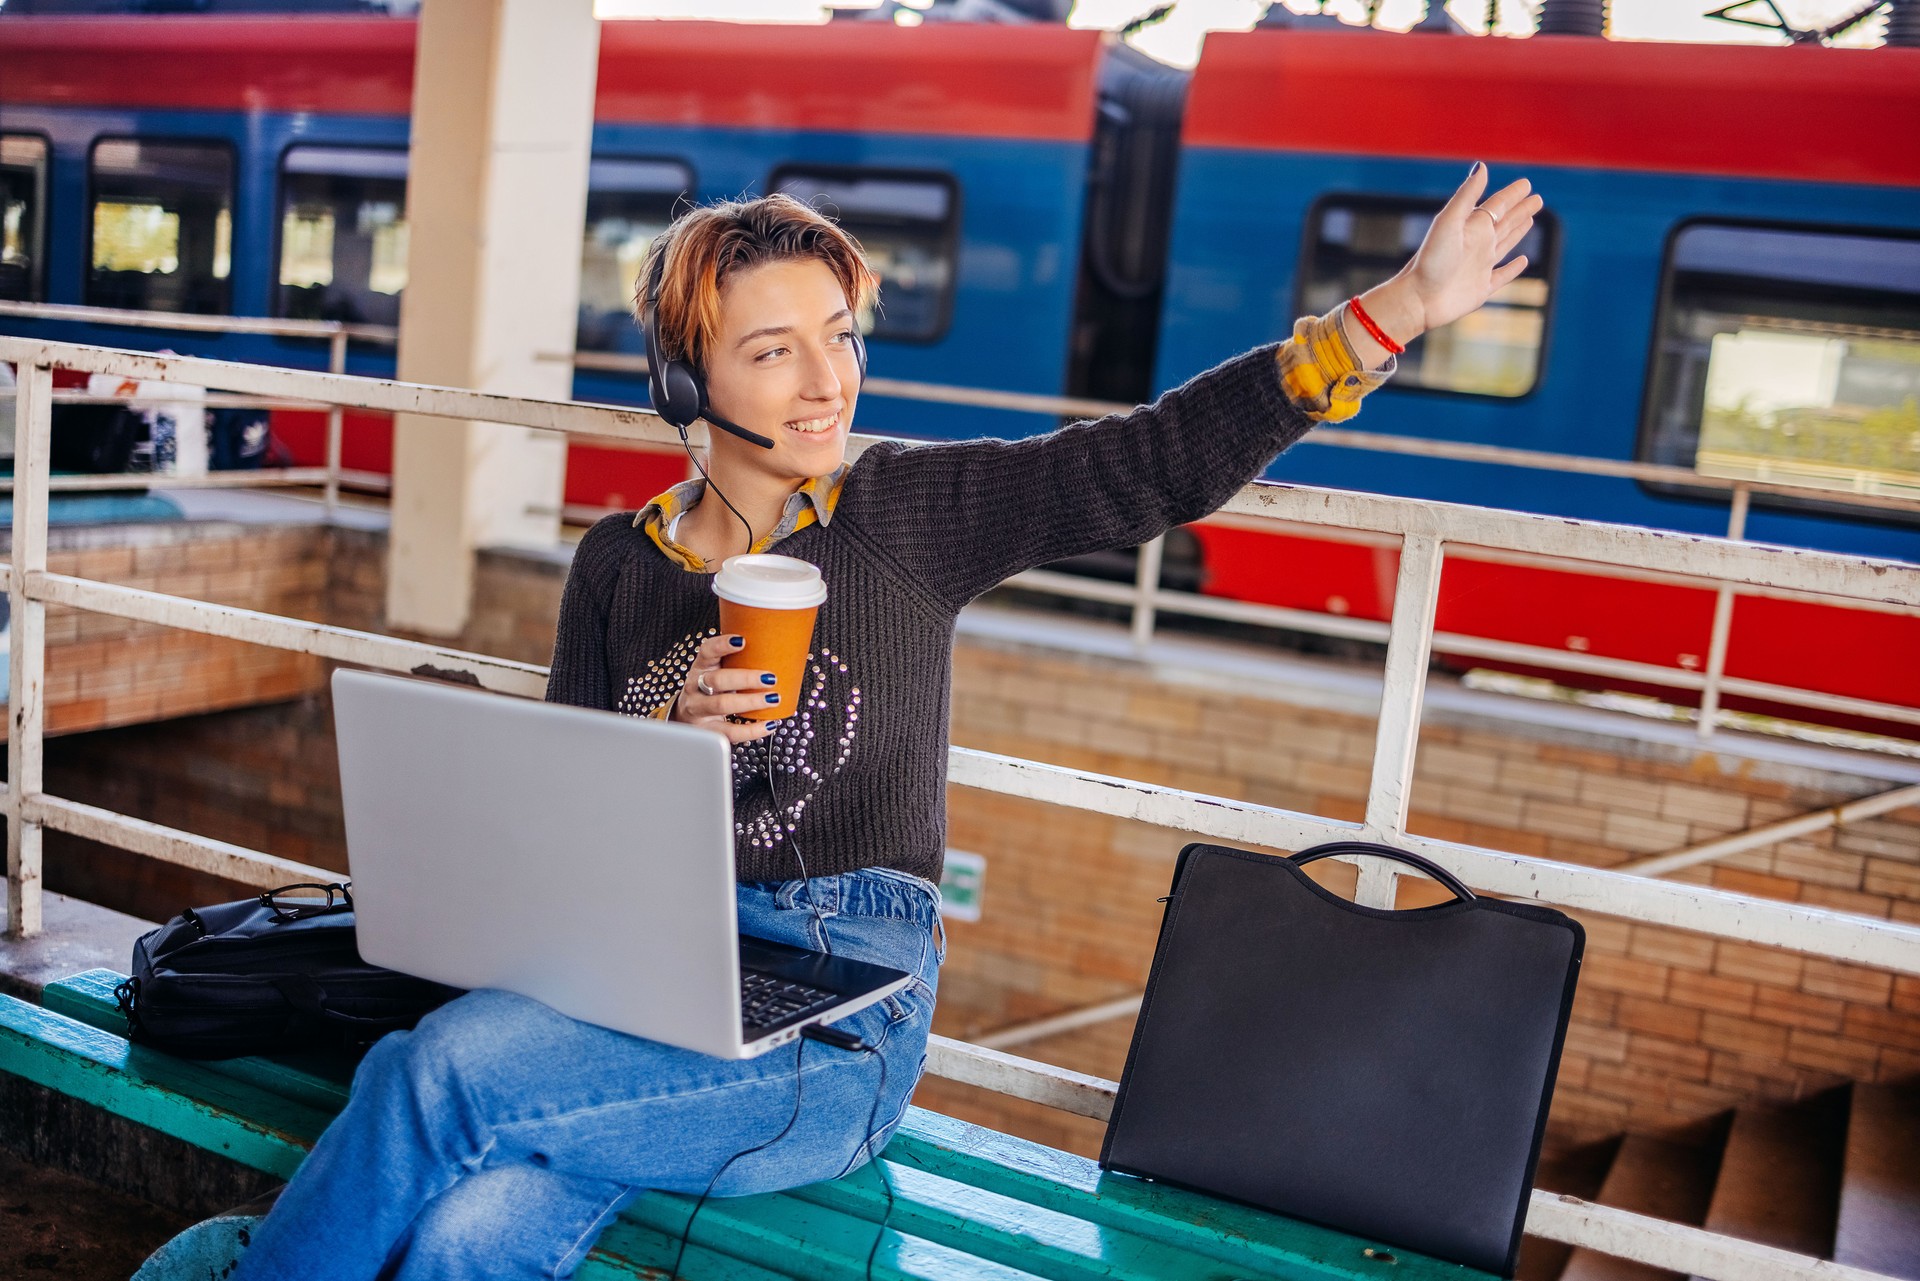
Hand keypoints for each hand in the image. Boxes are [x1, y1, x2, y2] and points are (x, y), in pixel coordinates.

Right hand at [671, 633, 774, 743]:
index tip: (742, 640)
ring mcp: (699, 710)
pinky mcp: (707, 730)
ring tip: (773, 699)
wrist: (686, 718)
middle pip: (718, 680)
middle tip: (770, 678)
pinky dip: (752, 730)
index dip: (722, 645)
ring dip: (751, 702)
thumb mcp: (716, 673)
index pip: (707, 651)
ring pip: (722, 705)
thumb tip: (776, 652)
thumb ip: (736, 664)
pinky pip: (730, 732)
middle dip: (746, 679)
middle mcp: (696, 687)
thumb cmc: (710, 691)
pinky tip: (768, 724)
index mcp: (701, 668)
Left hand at [1346, 163, 1544, 362]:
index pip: (1498, 206)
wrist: (1418, 298)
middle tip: (1537, 198)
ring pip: (1506, 244)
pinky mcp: (1482, 289)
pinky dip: (1514, 269)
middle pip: (1504, 222)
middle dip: (1520, 209)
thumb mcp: (1448, 222)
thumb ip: (1466, 196)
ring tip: (1530, 219)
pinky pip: (1503, 276)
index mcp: (1472, 227)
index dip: (1513, 195)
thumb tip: (1481, 166)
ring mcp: (1480, 266)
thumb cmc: (1430, 260)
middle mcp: (1477, 244)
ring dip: (1519, 231)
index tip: (1527, 183)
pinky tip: (1523, 261)